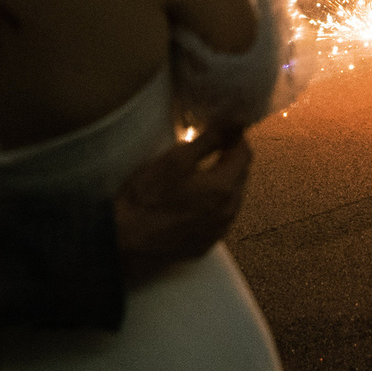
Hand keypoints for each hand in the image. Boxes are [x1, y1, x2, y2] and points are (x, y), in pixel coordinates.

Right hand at [114, 124, 251, 281]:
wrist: (126, 240)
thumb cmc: (146, 198)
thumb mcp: (175, 160)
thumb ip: (208, 141)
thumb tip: (232, 125)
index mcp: (223, 188)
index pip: (245, 156)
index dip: (237, 139)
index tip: (228, 130)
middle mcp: (227, 212)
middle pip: (241, 178)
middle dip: (232, 160)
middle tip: (216, 147)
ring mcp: (217, 232)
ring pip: (232, 200)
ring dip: (224, 183)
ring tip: (204, 172)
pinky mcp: (204, 245)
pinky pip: (219, 219)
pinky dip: (214, 205)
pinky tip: (196, 200)